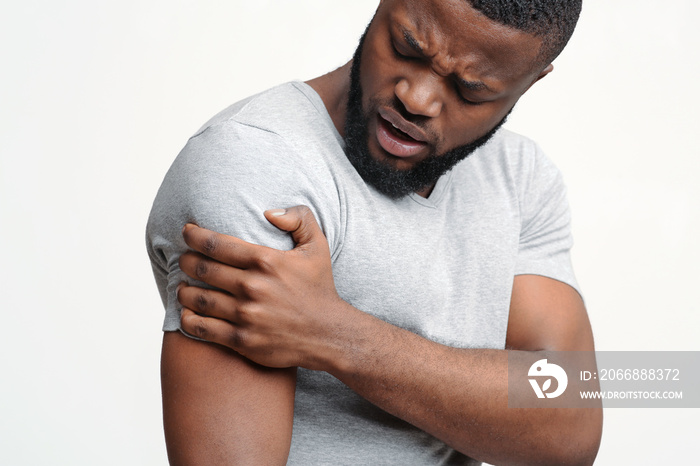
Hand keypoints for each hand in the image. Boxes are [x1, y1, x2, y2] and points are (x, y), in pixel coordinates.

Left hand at [177, 205, 346, 368]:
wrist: (329, 334)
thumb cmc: (320, 288)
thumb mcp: (318, 246)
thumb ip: (299, 218)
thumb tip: (268, 212)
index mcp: (266, 261)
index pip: (217, 244)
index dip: (195, 236)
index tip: (187, 233)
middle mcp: (253, 287)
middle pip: (203, 269)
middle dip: (187, 261)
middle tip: (184, 260)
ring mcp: (246, 315)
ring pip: (198, 298)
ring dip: (183, 290)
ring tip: (182, 285)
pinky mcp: (242, 340)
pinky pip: (202, 328)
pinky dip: (187, 318)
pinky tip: (186, 312)